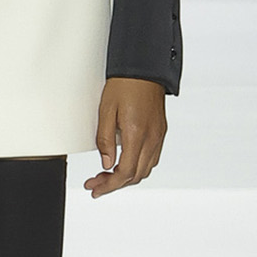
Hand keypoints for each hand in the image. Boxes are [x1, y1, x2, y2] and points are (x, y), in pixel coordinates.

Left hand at [84, 78, 166, 198]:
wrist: (144, 68)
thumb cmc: (124, 85)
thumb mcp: (106, 110)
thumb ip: (105, 139)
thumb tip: (106, 164)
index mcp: (137, 134)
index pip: (125, 173)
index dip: (109, 185)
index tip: (95, 188)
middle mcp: (152, 138)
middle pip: (136, 176)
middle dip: (115, 184)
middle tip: (96, 183)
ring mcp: (158, 136)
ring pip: (145, 170)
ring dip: (127, 177)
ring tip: (108, 175)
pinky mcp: (160, 131)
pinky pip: (152, 158)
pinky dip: (137, 167)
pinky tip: (125, 163)